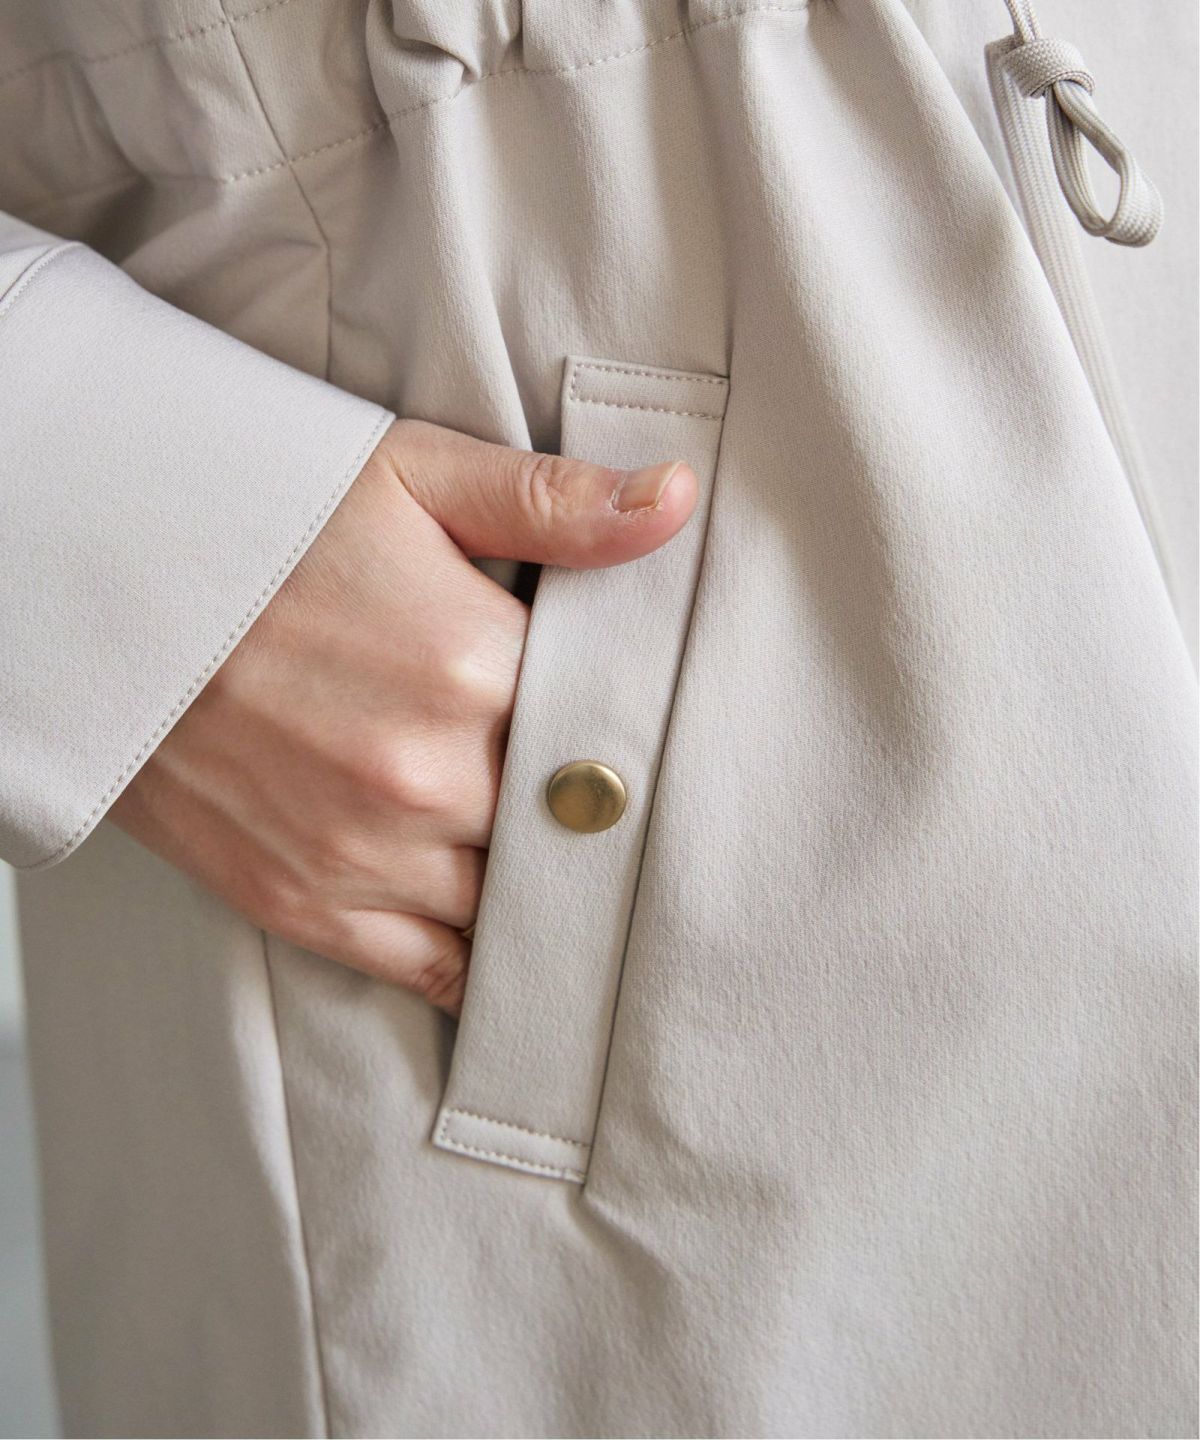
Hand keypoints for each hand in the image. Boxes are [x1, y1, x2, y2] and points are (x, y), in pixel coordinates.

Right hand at [109, 418, 696, 1013]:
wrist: (102, 591)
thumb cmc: (262, 525)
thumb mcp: (409, 479)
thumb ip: (551, 503)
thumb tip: (676, 500)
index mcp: (472, 666)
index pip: (607, 728)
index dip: (622, 728)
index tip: (625, 723)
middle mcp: (429, 778)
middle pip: (566, 827)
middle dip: (581, 810)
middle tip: (588, 789)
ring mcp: (366, 854)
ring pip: (513, 906)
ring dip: (539, 885)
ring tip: (553, 857)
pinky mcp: (307, 904)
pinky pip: (436, 967)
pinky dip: (478, 959)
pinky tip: (504, 937)